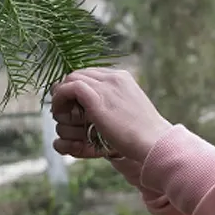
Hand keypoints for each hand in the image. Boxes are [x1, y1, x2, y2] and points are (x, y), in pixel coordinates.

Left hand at [51, 68, 172, 162]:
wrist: (154, 142)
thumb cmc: (146, 134)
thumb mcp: (131, 111)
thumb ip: (116, 103)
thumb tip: (103, 109)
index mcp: (124, 78)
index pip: (92, 73)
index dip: (79, 86)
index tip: (74, 103)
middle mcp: (114, 77)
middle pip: (80, 73)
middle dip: (68, 88)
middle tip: (64, 108)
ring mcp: (106, 86)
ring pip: (72, 77)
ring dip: (61, 94)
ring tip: (61, 112)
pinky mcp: (97, 98)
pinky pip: (70, 87)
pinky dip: (60, 98)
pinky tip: (60, 112)